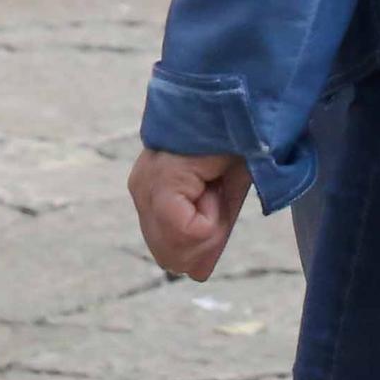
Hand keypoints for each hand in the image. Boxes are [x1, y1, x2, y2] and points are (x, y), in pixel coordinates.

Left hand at [128, 149, 250, 282]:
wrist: (238, 104)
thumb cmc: (233, 145)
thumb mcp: (223, 200)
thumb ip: (209, 236)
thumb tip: (196, 275)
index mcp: (150, 192)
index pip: (168, 253)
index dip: (202, 246)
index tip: (218, 202)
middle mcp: (141, 189)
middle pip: (170, 256)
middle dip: (204, 241)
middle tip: (217, 197)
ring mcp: (145, 185)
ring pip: (178, 246)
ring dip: (209, 226)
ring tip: (214, 187)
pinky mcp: (159, 181)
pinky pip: (185, 229)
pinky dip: (210, 217)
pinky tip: (212, 184)